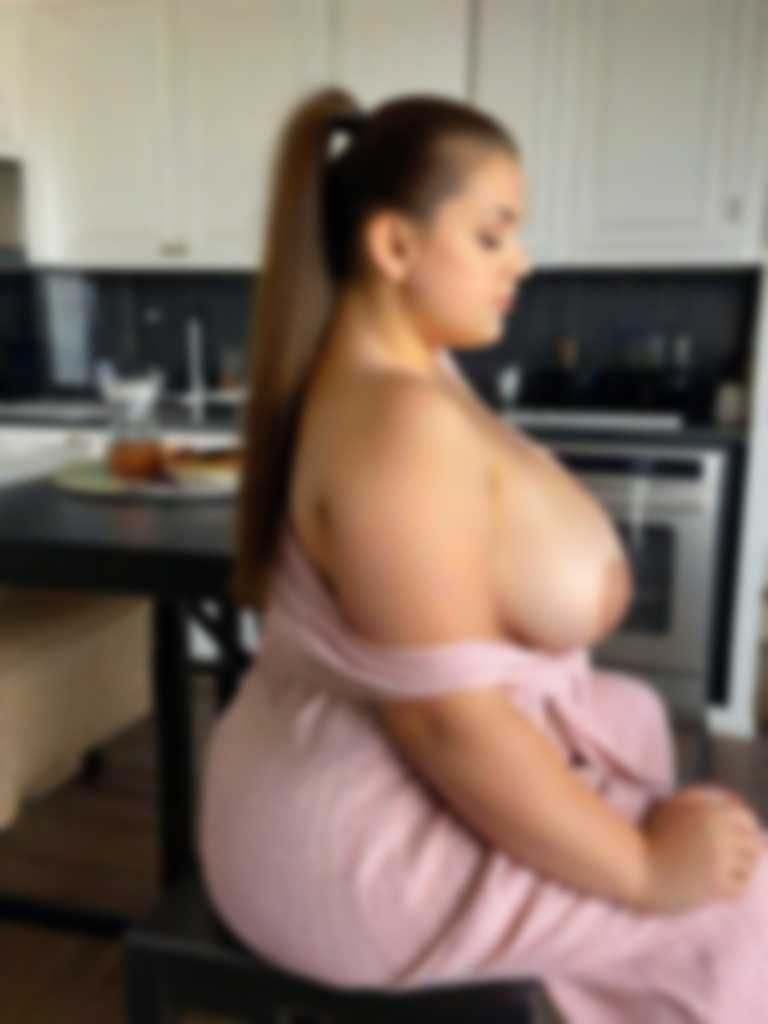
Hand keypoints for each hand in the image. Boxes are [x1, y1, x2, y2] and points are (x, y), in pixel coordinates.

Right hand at [638, 785, 763, 913]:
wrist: (633, 868)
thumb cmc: (650, 837)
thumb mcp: (673, 807)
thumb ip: (702, 799)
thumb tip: (735, 799)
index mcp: (710, 810)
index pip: (747, 819)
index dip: (747, 831)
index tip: (738, 843)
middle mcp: (719, 832)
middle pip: (754, 845)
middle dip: (746, 854)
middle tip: (732, 864)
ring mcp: (719, 858)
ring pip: (749, 868)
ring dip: (738, 873)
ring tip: (718, 875)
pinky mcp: (716, 884)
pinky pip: (739, 888)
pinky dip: (730, 890)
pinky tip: (713, 890)